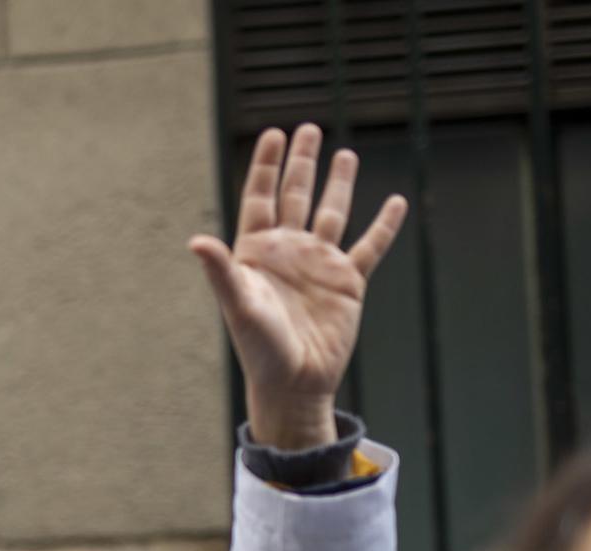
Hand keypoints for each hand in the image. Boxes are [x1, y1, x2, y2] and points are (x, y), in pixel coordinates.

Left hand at [189, 124, 407, 449]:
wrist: (294, 382)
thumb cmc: (259, 348)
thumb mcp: (238, 305)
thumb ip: (221, 270)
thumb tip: (196, 241)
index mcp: (257, 252)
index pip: (260, 197)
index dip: (265, 165)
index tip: (272, 133)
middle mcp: (288, 251)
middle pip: (296, 196)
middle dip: (301, 163)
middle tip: (308, 129)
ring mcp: (319, 264)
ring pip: (333, 212)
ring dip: (339, 183)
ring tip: (346, 153)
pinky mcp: (348, 282)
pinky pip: (370, 246)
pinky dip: (384, 225)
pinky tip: (395, 202)